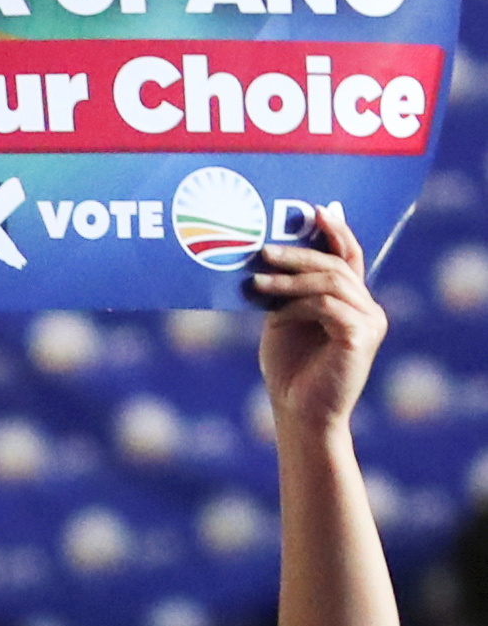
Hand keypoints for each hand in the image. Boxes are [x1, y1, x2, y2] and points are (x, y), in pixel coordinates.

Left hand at [250, 202, 384, 437]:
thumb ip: (287, 294)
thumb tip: (269, 259)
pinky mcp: (361, 336)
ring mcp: (369, 322)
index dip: (336, 231)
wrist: (299, 415)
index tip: (316, 210)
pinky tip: (272, 314)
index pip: (349, 258)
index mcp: (352, 303)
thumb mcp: (283, 323)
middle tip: (263, 250)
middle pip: (336, 266)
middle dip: (298, 254)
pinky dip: (297, 305)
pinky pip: (326, 306)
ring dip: (289, 280)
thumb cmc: (290, 372)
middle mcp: (368, 309)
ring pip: (330, 283)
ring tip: (256, 281)